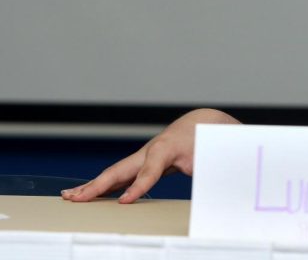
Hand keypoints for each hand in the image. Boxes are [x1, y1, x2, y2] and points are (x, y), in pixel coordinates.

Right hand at [61, 108, 238, 202]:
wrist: (206, 121)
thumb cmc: (211, 136)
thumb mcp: (216, 150)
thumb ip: (216, 163)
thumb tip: (220, 176)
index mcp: (169, 147)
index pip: (151, 169)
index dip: (139, 186)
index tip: (126, 202)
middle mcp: (152, 150)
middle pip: (121, 169)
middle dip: (98, 185)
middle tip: (76, 198)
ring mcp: (146, 155)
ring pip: (116, 172)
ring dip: (93, 186)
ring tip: (70, 197)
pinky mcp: (145, 162)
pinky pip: (122, 175)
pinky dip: (104, 185)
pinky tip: (89, 194)